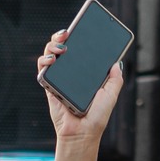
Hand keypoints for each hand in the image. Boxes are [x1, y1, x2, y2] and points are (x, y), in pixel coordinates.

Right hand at [37, 30, 124, 145]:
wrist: (83, 133)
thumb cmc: (97, 117)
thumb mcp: (111, 94)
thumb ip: (116, 79)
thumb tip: (116, 62)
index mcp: (85, 73)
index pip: (80, 50)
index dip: (79, 36)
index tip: (81, 27)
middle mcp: (71, 73)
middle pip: (62, 47)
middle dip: (62, 35)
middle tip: (67, 32)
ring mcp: (59, 78)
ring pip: (50, 54)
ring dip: (52, 45)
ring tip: (60, 46)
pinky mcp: (49, 86)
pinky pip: (42, 69)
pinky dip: (44, 61)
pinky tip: (52, 60)